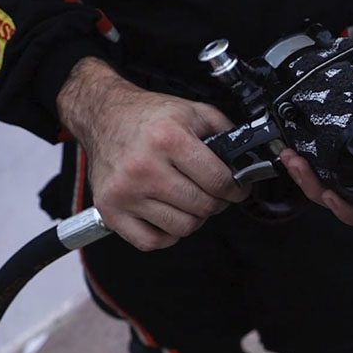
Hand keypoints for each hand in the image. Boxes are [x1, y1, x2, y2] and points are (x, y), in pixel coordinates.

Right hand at [57, 57, 249, 250]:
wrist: (104, 116)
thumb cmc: (148, 117)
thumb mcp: (193, 111)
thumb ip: (225, 133)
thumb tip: (248, 161)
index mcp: (168, 139)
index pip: (218, 181)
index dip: (237, 189)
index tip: (237, 188)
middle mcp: (144, 167)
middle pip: (203, 207)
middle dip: (217, 202)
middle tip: (213, 192)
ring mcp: (125, 192)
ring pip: (182, 227)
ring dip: (193, 217)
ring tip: (188, 199)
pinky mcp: (111, 211)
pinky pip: (152, 241)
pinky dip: (167, 234)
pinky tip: (167, 213)